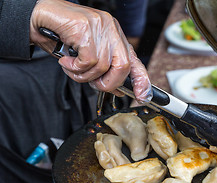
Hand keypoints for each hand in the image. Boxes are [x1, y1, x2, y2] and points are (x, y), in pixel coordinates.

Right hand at [29, 0, 151, 102]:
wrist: (38, 17)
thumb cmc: (62, 37)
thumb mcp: (88, 57)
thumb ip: (104, 71)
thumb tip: (118, 90)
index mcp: (115, 36)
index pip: (135, 60)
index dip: (141, 80)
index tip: (142, 96)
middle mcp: (111, 29)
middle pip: (123, 66)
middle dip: (108, 83)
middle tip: (93, 84)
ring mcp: (100, 26)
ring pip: (103, 66)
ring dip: (84, 76)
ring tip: (72, 68)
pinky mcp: (86, 27)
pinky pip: (88, 61)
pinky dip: (76, 68)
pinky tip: (67, 61)